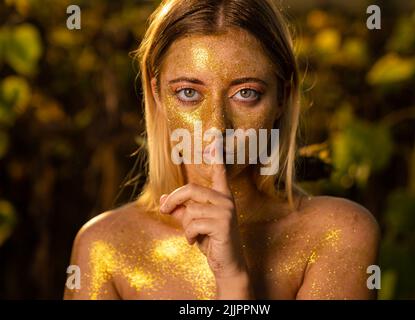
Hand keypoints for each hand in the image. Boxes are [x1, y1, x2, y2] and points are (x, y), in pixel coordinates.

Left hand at [159, 147, 247, 281]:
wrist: (226, 265)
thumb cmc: (211, 242)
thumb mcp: (193, 224)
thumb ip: (181, 210)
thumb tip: (163, 199)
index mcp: (221, 197)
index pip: (219, 172)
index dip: (216, 156)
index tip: (214, 136)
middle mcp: (226, 200)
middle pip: (191, 190)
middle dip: (174, 200)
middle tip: (164, 209)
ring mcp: (226, 211)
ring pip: (190, 210)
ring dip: (185, 226)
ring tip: (192, 235)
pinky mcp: (223, 223)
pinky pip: (193, 223)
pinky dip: (189, 235)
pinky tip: (195, 242)